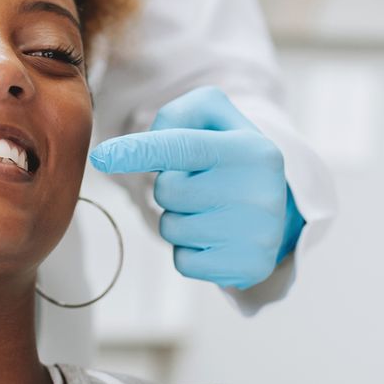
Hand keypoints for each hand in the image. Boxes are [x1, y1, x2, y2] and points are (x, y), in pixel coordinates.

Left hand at [89, 86, 304, 289]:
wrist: (279, 208)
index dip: (140, 151)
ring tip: (209, 209)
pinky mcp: (249, 267)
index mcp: (252, 149)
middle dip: (170, 186)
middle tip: (199, 183)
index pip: (184, 147)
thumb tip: (144, 147)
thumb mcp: (215, 120)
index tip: (104, 156)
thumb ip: (178, 116)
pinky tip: (214, 236)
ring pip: (172, 228)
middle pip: (169, 190)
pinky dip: (189, 249)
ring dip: (178, 218)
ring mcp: (258, 235)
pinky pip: (183, 261)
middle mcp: (260, 192)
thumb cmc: (230, 156)